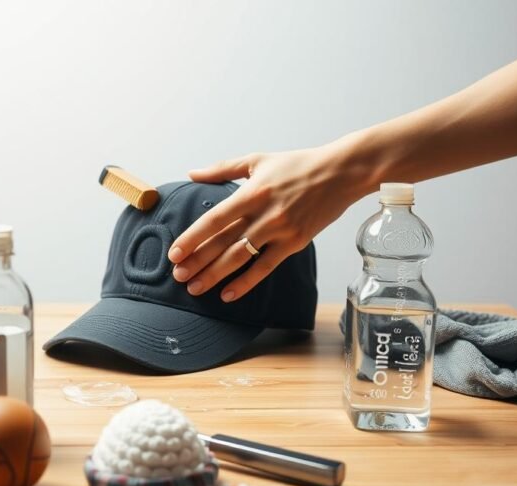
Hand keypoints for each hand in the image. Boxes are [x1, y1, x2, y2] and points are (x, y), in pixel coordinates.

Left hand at [168, 143, 367, 301]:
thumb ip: (222, 169)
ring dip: (214, 275)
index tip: (174, 253)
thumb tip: (192, 173)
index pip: (214, 220)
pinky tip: (227, 295)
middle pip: (223, 242)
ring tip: (194, 288)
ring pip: (240, 258)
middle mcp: (263, 214)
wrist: (341, 172)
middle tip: (177, 276)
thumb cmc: (297, 165)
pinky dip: (245, 283)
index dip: (192, 238)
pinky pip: (265, 268)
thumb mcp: (257, 160)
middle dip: (197, 261)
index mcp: (251, 192)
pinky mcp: (294, 243)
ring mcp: (279, 231)